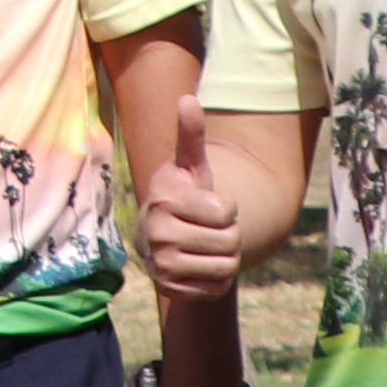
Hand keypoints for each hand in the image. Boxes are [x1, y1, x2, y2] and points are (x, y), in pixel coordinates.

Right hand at [132, 104, 250, 302]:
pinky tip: (199, 265)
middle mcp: (156, 234)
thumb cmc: (183, 194)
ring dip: (224, 257)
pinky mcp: (169, 288)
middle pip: (230, 242)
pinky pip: (217, 288)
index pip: (227, 212)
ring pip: (226, 267)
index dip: (227, 209)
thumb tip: (188, 97)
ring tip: (205, 246)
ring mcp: (160, 264)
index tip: (208, 205)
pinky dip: (216, 279)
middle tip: (208, 228)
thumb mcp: (189, 165)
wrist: (160, 233)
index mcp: (164, 200)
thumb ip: (190, 134)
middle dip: (229, 234)